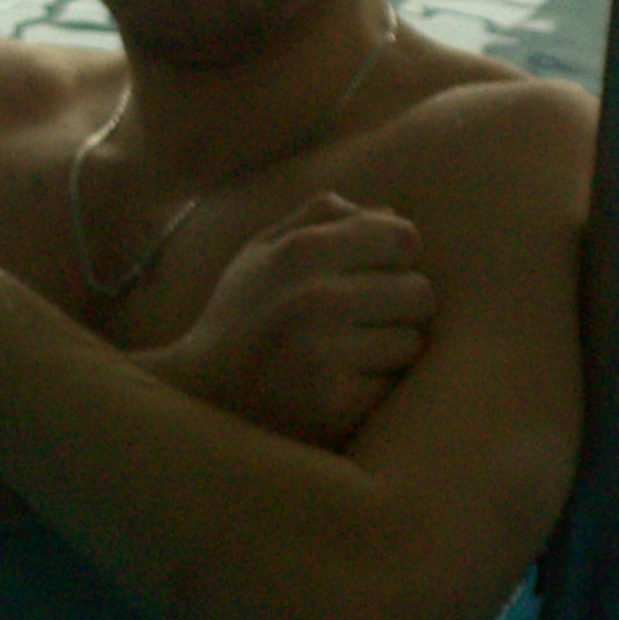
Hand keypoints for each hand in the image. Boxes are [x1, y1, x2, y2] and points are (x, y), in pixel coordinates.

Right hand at [154, 193, 433, 451]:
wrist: (199, 397)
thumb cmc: (241, 316)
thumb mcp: (262, 251)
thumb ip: (323, 217)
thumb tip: (393, 212)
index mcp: (303, 249)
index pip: (404, 238)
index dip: (396, 258)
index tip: (373, 276)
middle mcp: (318, 298)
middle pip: (419, 292)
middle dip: (398, 308)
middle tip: (362, 323)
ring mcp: (326, 356)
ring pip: (412, 343)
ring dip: (388, 352)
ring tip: (346, 356)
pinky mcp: (335, 408)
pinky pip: (395, 389)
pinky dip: (376, 390)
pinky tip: (341, 387)